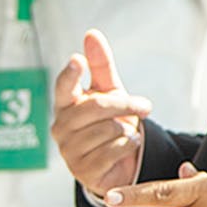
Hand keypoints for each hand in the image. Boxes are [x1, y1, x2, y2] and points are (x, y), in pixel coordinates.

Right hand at [52, 29, 153, 199]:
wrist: (116, 161)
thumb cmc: (108, 120)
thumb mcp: (107, 91)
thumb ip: (100, 65)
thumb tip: (91, 34)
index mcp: (64, 105)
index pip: (63, 87)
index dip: (70, 74)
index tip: (77, 60)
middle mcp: (60, 127)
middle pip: (96, 108)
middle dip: (125, 105)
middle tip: (145, 106)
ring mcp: (69, 151)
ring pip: (107, 130)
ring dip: (127, 129)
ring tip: (128, 132)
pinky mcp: (83, 172)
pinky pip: (113, 151)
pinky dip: (128, 145)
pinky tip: (129, 144)